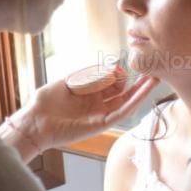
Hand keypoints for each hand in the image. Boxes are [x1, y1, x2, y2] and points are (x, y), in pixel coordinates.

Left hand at [11, 67, 158, 155]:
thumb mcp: (67, 81)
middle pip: (122, 93)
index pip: (111, 83)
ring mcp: (100, 114)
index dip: (119, 74)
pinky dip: (134, 102)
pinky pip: (121, 112)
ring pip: (126, 102)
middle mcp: (97, 105)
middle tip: (150, 69)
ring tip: (154, 78)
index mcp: (89, 95)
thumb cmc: (45, 102)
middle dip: (136, 82)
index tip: (121, 67)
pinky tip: (144, 91)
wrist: (35, 122)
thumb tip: (110, 69)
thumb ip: (87, 75)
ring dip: (141, 91)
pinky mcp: (101, 124)